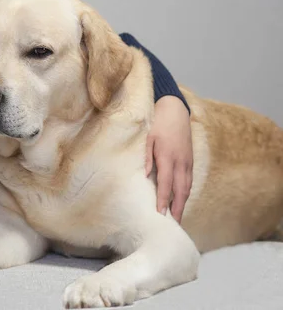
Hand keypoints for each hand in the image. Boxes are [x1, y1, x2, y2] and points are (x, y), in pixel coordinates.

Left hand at [145, 96, 192, 222]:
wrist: (175, 111)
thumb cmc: (158, 125)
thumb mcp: (148, 139)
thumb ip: (147, 158)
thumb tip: (146, 175)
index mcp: (168, 157)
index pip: (166, 184)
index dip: (164, 200)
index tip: (161, 214)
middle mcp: (180, 162)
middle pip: (180, 191)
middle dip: (177, 208)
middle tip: (173, 225)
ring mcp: (187, 162)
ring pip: (187, 187)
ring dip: (183, 203)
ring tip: (177, 218)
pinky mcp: (190, 160)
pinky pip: (189, 181)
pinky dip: (186, 193)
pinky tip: (181, 201)